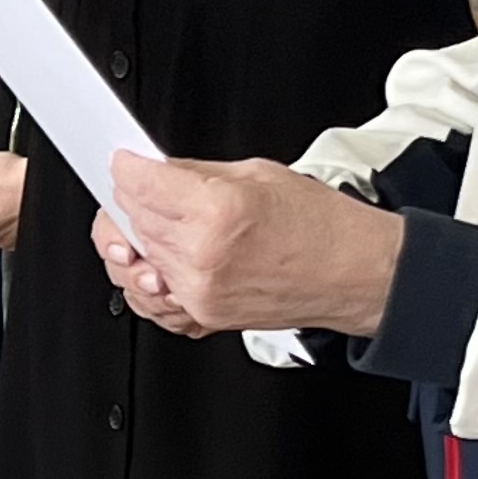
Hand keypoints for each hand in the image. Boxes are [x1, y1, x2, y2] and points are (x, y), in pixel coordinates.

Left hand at [92, 154, 403, 337]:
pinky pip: (150, 296)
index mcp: (216, 210)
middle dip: (129, 200)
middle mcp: (202, 255)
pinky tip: (162, 259)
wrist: (352, 273)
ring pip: (134, 259)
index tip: (124, 163)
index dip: (126, 169)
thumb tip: (155, 170)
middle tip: (142, 187)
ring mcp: (199, 291)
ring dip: (136, 238)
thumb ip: (196, 173)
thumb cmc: (320, 226)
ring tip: (156, 222)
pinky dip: (147, 276)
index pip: (138, 186)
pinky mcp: (202, 315)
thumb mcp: (257, 173)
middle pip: (130, 221)